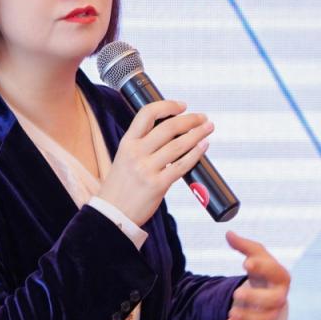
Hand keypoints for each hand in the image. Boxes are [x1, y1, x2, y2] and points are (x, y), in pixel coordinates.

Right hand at [97, 100, 212, 226]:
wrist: (112, 213)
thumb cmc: (121, 186)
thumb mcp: (124, 157)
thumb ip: (143, 144)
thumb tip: (172, 131)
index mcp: (127, 142)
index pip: (147, 113)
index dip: (167, 106)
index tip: (182, 106)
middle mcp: (136, 153)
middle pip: (168, 127)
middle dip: (190, 120)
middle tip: (202, 118)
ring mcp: (146, 169)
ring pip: (178, 145)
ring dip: (197, 134)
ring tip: (208, 128)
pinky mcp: (157, 185)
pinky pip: (182, 165)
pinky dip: (196, 153)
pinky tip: (203, 146)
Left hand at [223, 231, 289, 319]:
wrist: (267, 291)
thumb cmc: (262, 270)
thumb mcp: (256, 255)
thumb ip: (243, 245)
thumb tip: (229, 234)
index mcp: (280, 276)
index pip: (276, 272)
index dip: (263, 267)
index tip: (246, 263)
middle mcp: (279, 296)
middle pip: (274, 300)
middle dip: (255, 298)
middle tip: (236, 293)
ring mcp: (272, 312)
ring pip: (264, 319)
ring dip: (246, 316)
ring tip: (231, 311)